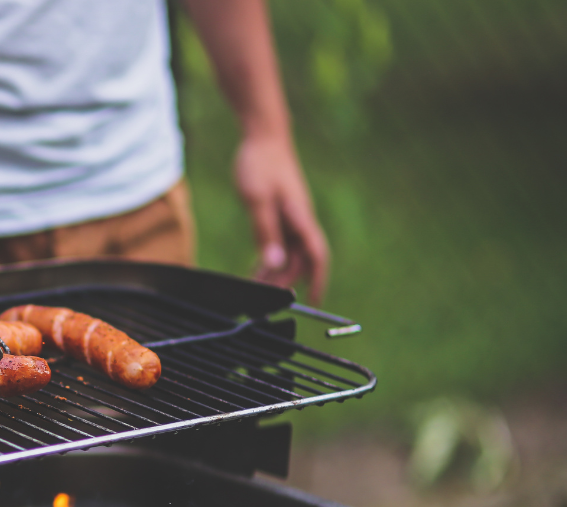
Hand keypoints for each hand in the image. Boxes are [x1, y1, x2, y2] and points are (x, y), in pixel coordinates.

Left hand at [234, 133, 329, 303]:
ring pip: (289, 254)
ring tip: (255, 288)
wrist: (263, 137)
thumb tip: (275, 263)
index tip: (313, 302)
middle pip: (300, 261)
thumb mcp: (257, 200)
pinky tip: (257, 269)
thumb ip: (265, 232)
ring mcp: (292, 217)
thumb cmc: (260, 164)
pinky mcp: (282, 213)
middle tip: (263, 300)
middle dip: (285, 282)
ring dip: (275, 273)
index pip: (316, 256)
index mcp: (300, 218)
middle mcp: (300, 221)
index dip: (318, 280)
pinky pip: (280, 243)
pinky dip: (270, 258)